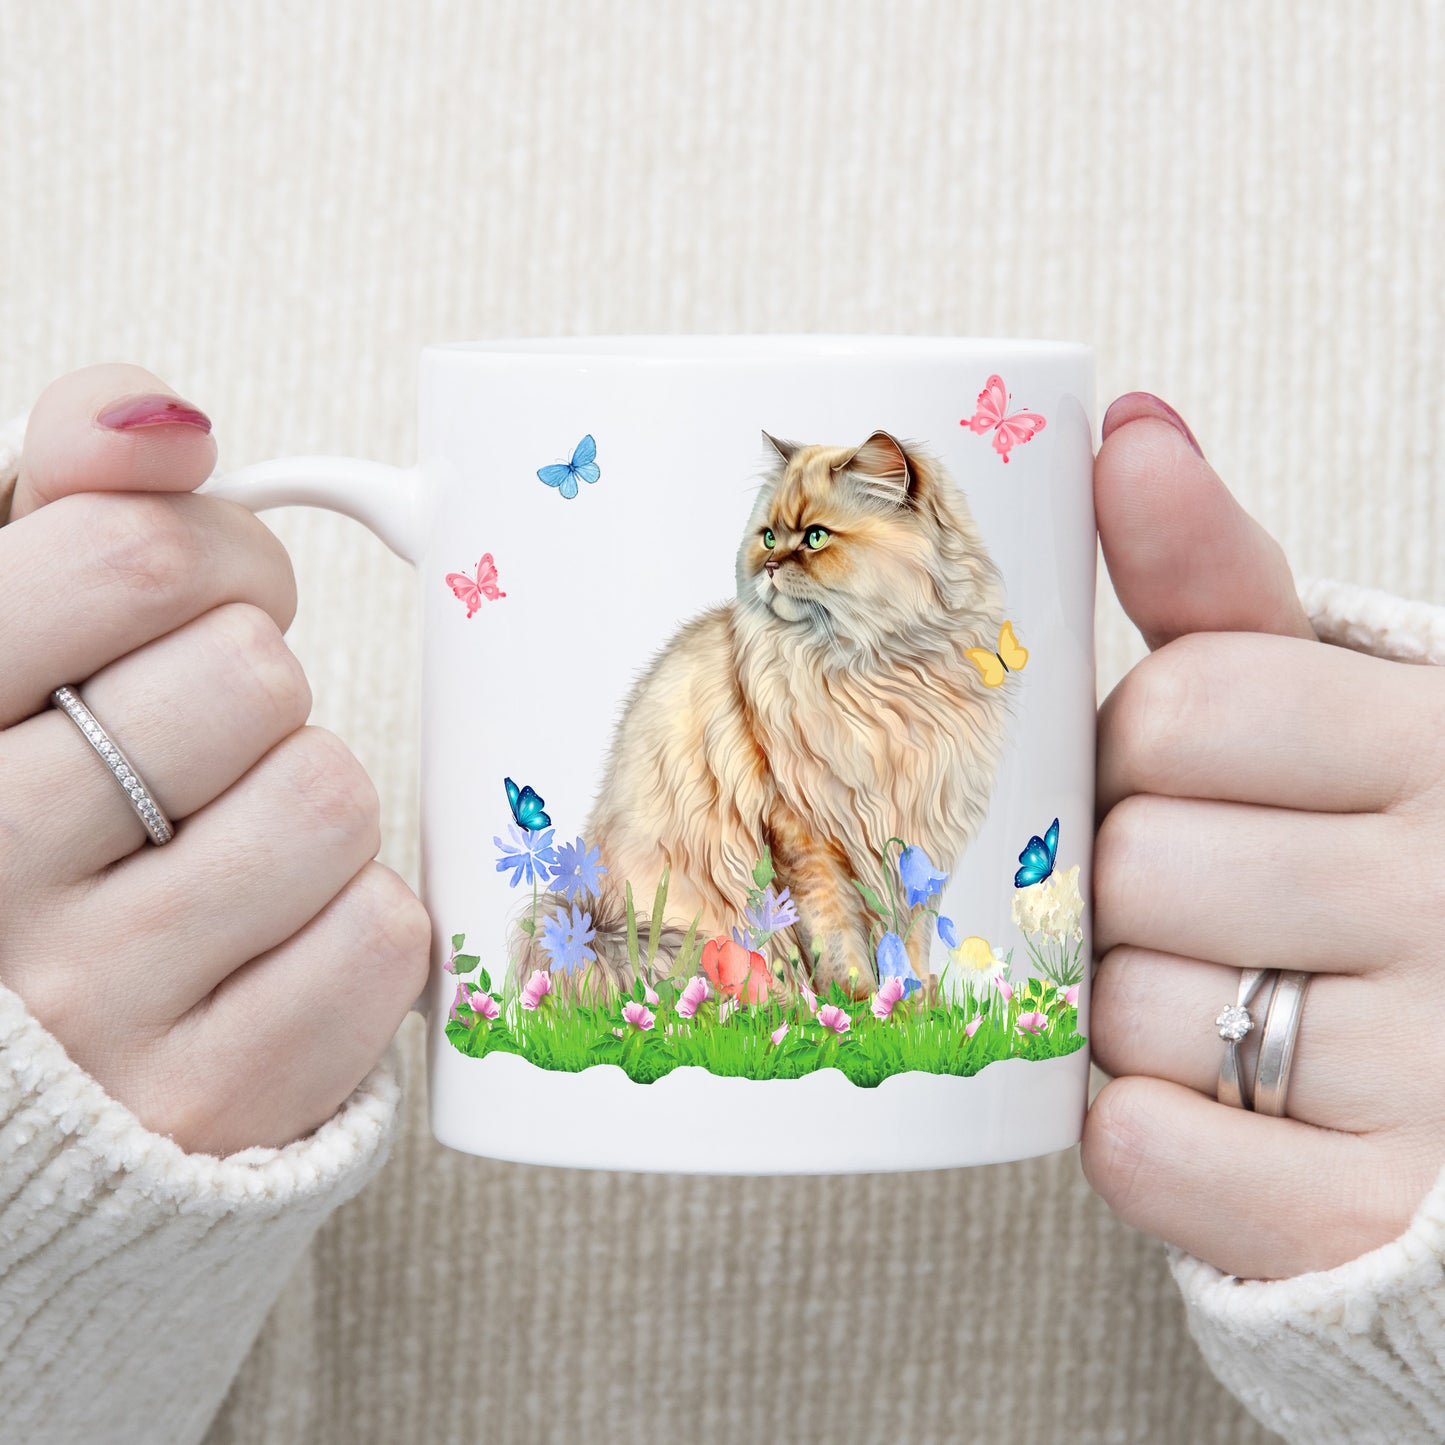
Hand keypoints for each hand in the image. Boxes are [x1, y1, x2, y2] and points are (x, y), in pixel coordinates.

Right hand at [0, 364, 428, 1153]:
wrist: (32, 1072)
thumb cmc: (30, 812)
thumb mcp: (5, 638)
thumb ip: (68, 502)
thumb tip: (167, 418)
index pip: (130, 559)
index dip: (213, 557)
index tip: (200, 599)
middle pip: (250, 675)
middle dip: (253, 686)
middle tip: (204, 741)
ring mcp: (94, 1008)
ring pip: (328, 797)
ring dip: (305, 803)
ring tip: (224, 846)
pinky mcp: (212, 1103)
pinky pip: (382, 936)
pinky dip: (353, 922)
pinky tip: (267, 942)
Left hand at [1081, 393, 1444, 1280]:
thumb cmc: (1359, 848)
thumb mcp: (1320, 698)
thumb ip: (1214, 578)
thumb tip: (1126, 424)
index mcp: (1437, 743)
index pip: (1185, 705)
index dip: (1138, 747)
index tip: (1176, 772)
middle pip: (1135, 861)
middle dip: (1121, 881)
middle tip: (1185, 899)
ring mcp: (1431, 1070)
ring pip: (1128, 1010)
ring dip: (1125, 1008)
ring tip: (1210, 996)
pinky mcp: (1365, 1211)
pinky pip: (1147, 1150)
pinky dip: (1136, 1131)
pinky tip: (1191, 1102)